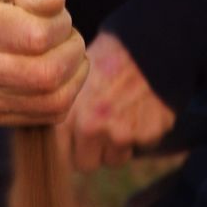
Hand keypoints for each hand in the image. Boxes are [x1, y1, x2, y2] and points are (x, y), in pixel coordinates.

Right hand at [0, 0, 88, 126]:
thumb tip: (54, 5)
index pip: (36, 36)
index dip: (62, 24)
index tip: (58, 13)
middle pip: (45, 75)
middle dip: (73, 53)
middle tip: (71, 36)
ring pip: (50, 101)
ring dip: (74, 75)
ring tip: (68, 53)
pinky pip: (45, 116)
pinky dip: (65, 94)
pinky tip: (58, 73)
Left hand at [57, 32, 174, 170]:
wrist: (150, 42)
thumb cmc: (110, 57)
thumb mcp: (76, 78)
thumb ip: (66, 110)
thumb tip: (56, 137)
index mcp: (69, 114)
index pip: (60, 156)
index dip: (67, 148)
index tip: (73, 139)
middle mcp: (92, 128)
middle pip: (86, 164)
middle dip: (91, 151)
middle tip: (99, 127)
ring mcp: (122, 133)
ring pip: (114, 159)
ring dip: (116, 146)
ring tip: (120, 115)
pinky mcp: (148, 134)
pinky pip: (139, 147)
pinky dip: (140, 135)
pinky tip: (140, 109)